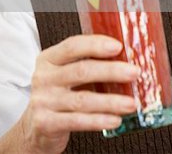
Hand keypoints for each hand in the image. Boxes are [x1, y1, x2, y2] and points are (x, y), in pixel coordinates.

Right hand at [21, 34, 139, 153]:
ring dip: (111, 101)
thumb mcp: (66, 73)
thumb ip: (88, 63)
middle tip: (134, 72)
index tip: (118, 47)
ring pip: (83, 99)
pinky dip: (99, 121)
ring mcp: (43, 100)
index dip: (96, 44)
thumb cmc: (60, 94)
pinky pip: (77, 121)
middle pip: (81, 70)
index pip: (72, 46)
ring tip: (131, 103)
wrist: (36, 127)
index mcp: (49, 58)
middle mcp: (43, 77)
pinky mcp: (45, 123)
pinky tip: (115, 119)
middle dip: (111, 71)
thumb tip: (126, 60)